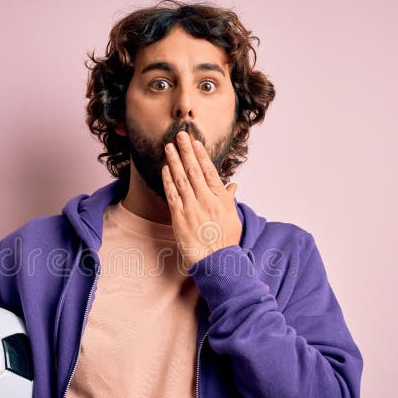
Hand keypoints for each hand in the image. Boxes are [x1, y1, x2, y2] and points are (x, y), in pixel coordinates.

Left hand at [161, 130, 241, 270]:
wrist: (216, 262)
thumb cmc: (226, 241)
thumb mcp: (233, 218)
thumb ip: (230, 199)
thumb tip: (233, 186)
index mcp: (221, 198)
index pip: (209, 171)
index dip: (201, 154)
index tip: (195, 142)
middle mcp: (206, 200)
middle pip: (194, 170)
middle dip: (185, 150)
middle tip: (179, 135)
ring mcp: (192, 208)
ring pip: (181, 179)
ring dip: (174, 160)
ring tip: (168, 147)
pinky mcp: (179, 218)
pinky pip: (172, 194)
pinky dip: (168, 180)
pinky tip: (165, 169)